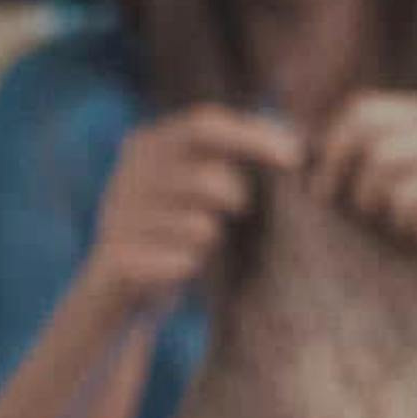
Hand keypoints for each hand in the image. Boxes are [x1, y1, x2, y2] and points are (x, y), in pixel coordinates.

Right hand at [85, 104, 301, 307]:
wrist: (115, 294)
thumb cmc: (173, 234)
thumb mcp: (196, 189)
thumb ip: (232, 160)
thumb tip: (301, 142)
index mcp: (145, 144)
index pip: (204, 124)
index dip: (254, 136)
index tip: (296, 158)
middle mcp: (125, 174)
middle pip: (207, 175)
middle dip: (236, 196)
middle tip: (238, 212)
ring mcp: (115, 217)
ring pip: (198, 226)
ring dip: (212, 239)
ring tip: (202, 245)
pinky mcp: (115, 259)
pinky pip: (181, 262)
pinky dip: (192, 267)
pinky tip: (184, 269)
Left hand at [306, 91, 416, 287]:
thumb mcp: (385, 184)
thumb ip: (348, 162)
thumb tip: (289, 151)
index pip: (360, 112)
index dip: (332, 151)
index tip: (322, 192)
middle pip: (376, 152)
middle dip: (361, 195)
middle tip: (370, 217)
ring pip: (399, 192)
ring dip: (393, 222)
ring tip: (407, 229)